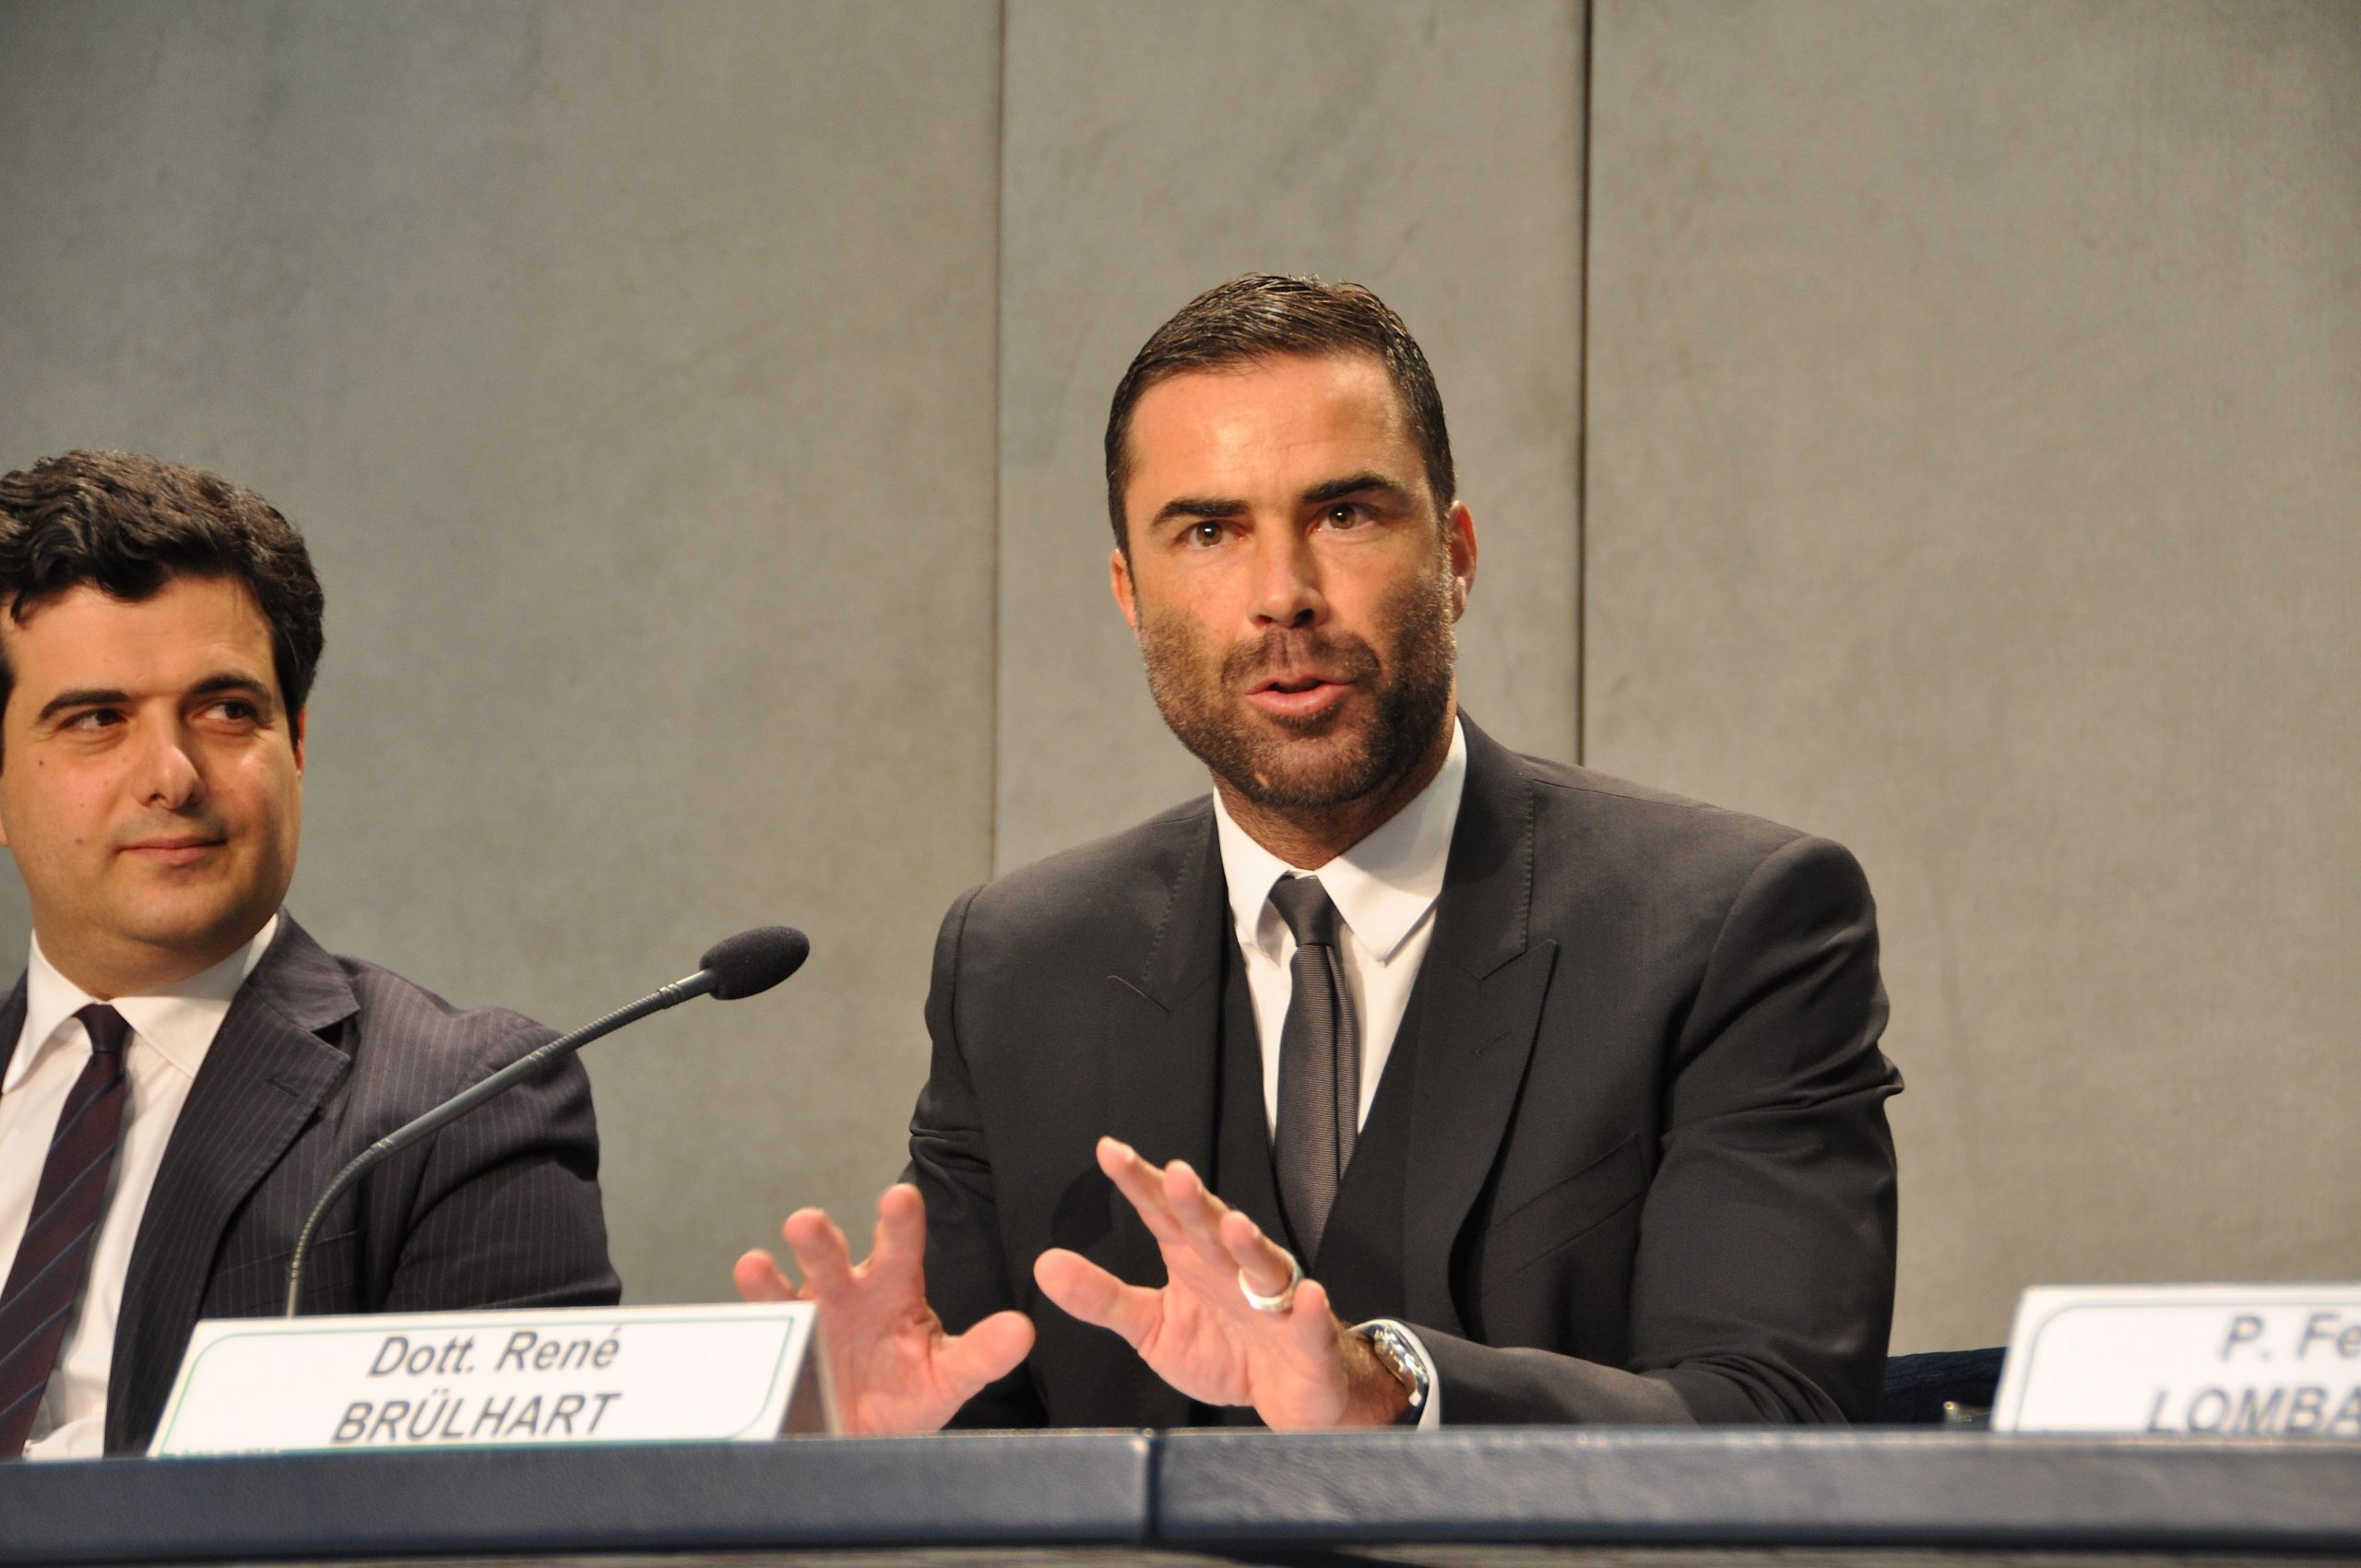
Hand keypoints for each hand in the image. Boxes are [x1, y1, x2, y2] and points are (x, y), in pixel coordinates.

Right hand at [734, 1182, 1033, 1435]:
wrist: (865, 1436)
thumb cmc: (910, 1392)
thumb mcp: (950, 1375)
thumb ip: (983, 1353)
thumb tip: (1024, 1331)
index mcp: (895, 1288)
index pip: (901, 1246)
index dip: (899, 1222)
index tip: (898, 1198)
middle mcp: (847, 1292)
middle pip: (832, 1258)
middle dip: (819, 1241)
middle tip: (806, 1222)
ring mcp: (808, 1320)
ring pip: (786, 1290)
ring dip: (769, 1280)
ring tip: (754, 1264)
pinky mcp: (779, 1353)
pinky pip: (759, 1334)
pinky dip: (746, 1324)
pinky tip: (732, 1316)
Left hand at [1032, 1137, 1409, 1428]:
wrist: (1285, 1396)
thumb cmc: (1221, 1351)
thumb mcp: (1150, 1326)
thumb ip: (1102, 1297)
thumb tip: (1046, 1265)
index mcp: (1193, 1259)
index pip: (1162, 1213)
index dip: (1139, 1184)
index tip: (1109, 1152)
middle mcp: (1234, 1269)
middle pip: (1212, 1230)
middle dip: (1196, 1203)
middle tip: (1175, 1175)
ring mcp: (1275, 1304)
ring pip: (1263, 1267)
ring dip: (1250, 1246)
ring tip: (1234, 1226)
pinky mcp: (1308, 1342)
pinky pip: (1309, 1324)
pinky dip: (1308, 1309)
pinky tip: (1307, 1294)